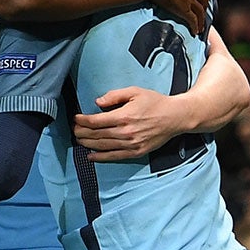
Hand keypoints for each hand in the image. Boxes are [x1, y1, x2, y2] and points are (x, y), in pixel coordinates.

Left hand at [73, 87, 196, 160]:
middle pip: (96, 134)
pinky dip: (100, 157)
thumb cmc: (155, 102)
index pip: (95, 121)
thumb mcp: (135, 91)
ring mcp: (131, 144)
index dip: (82, 121)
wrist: (175, 117)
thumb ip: (114, 95)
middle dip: (82, 132)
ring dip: (88, 144)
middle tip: (74, 130)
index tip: (75, 118)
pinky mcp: (136, 152)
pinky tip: (91, 156)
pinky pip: (114, 156)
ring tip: (79, 140)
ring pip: (103, 146)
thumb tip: (97, 103)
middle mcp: (126, 132)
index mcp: (124, 116)